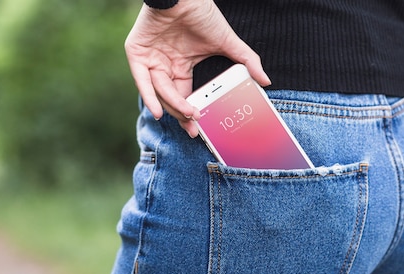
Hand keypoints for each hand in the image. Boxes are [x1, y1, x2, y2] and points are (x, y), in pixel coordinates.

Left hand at [124, 0, 270, 136]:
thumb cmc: (204, 15)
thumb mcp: (228, 43)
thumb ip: (247, 61)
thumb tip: (266, 81)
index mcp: (181, 67)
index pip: (185, 96)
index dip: (191, 112)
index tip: (200, 127)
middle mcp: (165, 66)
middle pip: (171, 98)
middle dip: (183, 115)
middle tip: (194, 128)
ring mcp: (149, 60)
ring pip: (159, 91)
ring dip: (172, 106)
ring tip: (188, 115)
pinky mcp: (136, 52)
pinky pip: (141, 80)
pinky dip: (150, 96)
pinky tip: (159, 112)